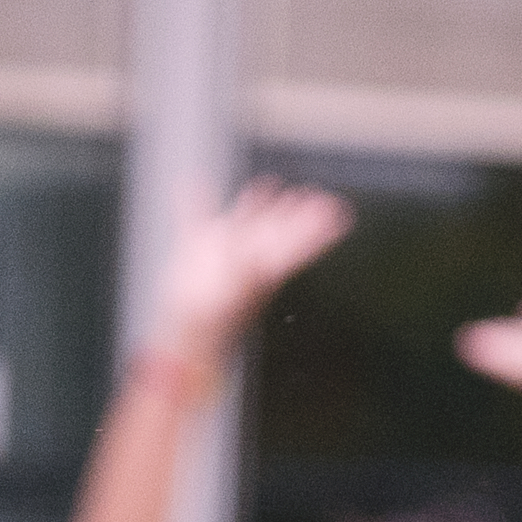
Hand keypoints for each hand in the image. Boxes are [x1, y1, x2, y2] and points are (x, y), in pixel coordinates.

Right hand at [152, 181, 351, 370]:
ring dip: (257, 203)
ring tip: (269, 183)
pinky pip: (195, 218)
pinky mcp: (193, 251)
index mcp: (263, 268)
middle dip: (297, 213)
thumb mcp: (232, 295)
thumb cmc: (208, 325)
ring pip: (243, 221)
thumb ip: (247, 272)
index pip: (298, 243)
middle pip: (278, 230)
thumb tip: (259, 256)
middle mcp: (245, 258)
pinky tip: (189, 182)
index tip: (339, 214)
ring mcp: (219, 253)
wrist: (182, 339)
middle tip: (320, 198)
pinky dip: (195, 199)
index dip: (318, 229)